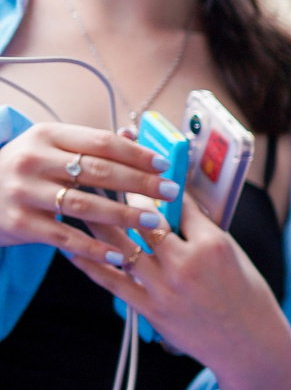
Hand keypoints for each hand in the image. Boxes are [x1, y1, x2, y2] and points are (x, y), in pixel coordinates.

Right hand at [0, 122, 177, 269]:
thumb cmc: (25, 170)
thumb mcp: (48, 148)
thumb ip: (87, 146)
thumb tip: (136, 136)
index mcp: (46, 136)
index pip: (100, 142)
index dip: (137, 154)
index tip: (165, 165)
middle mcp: (34, 161)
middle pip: (99, 171)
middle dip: (141, 184)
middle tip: (171, 193)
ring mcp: (24, 192)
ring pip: (86, 205)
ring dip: (125, 216)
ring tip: (155, 224)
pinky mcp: (20, 223)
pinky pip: (65, 236)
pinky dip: (95, 247)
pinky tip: (120, 254)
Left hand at [68, 188, 290, 389]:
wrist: (248, 344)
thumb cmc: (247, 298)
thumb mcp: (235, 257)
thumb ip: (204, 234)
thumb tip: (177, 208)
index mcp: (214, 245)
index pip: (181, 205)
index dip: (161, 185)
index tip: (146, 171)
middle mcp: (186, 264)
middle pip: (145, 221)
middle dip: (123, 197)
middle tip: (103, 178)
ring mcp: (164, 288)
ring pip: (121, 247)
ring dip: (98, 223)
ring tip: (79, 204)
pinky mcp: (149, 309)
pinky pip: (112, 281)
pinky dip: (91, 263)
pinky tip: (74, 250)